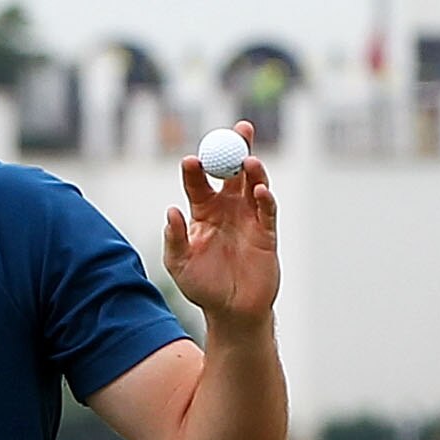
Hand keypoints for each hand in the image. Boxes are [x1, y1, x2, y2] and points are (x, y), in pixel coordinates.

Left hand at [164, 129, 281, 327]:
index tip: (191, 159)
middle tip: (240, 129)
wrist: (232, 311)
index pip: (199, 182)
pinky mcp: (266, 232)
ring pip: (254, 185)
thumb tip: (171, 211)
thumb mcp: (179, 264)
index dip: (197, 169)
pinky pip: (267, 210)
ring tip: (248, 160)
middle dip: (236, 149)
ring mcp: (249, 218)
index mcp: (203, 211)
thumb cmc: (202, 286)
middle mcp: (227, 208)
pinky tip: (259, 190)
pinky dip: (265, 198)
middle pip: (233, 171)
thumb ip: (174, 238)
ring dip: (253, 170)